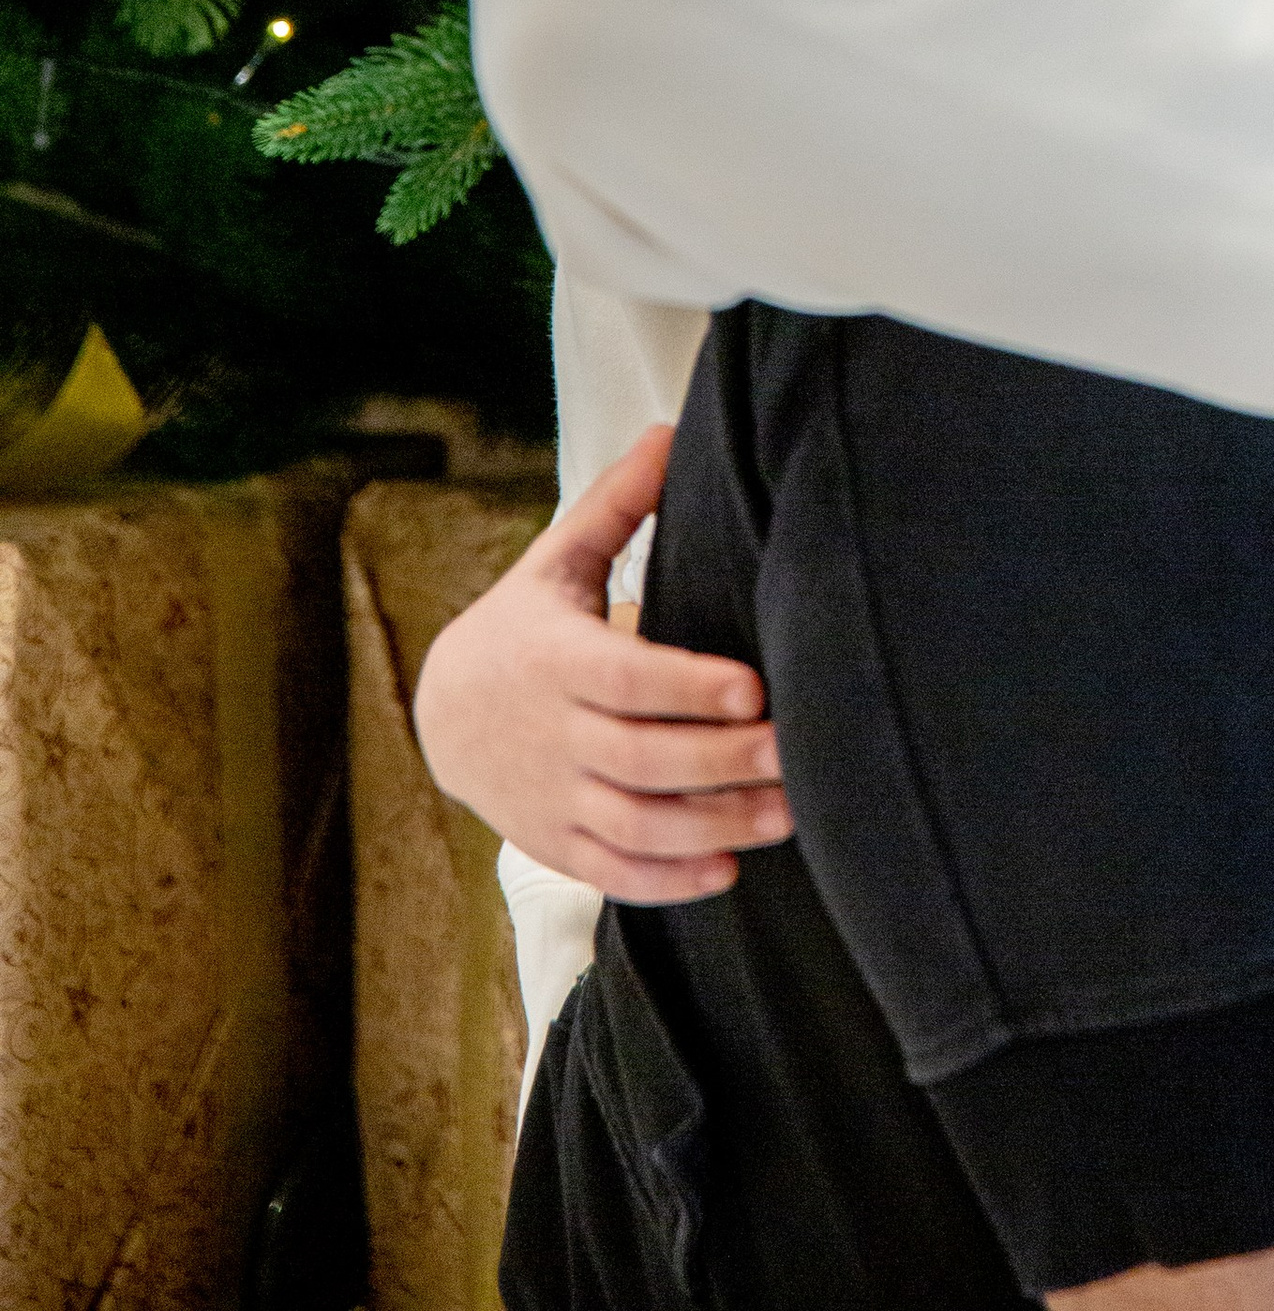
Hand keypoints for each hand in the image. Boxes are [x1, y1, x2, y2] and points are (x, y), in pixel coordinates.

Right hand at [412, 426, 793, 900]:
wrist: (439, 710)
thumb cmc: (523, 624)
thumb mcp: (556, 559)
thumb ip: (617, 502)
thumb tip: (671, 429)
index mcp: (555, 658)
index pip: (625, 678)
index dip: (686, 687)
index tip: (753, 688)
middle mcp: (552, 734)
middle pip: (642, 759)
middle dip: (724, 762)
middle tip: (798, 755)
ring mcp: (550, 796)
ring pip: (635, 823)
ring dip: (713, 827)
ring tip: (789, 816)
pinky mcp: (553, 841)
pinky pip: (611, 871)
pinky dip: (666, 881)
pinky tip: (728, 872)